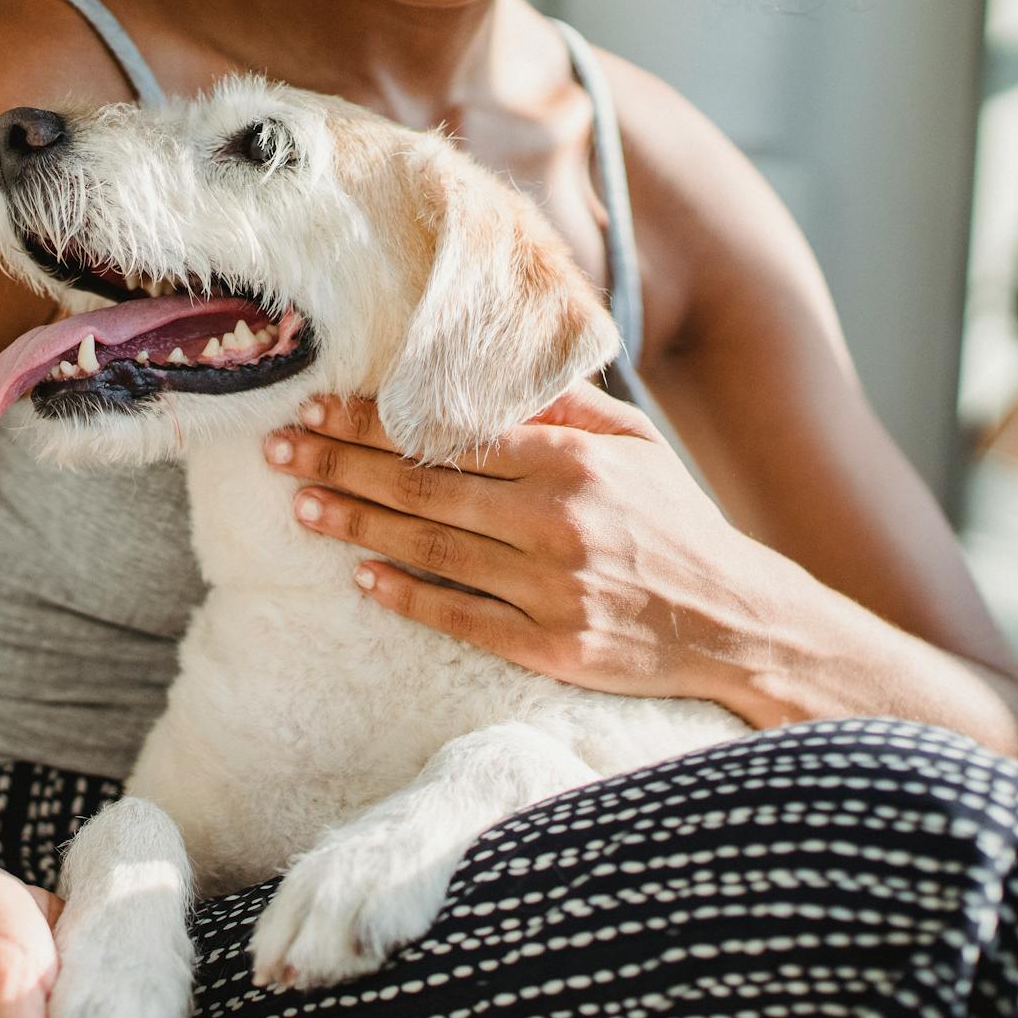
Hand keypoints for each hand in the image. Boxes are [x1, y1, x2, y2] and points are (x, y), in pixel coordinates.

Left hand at [263, 384, 784, 709]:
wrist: (738, 625)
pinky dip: (406, 596)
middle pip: (423, 487)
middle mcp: (555, 521)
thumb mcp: (637, 449)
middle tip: (280, 451)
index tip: (317, 408)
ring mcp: (549, 589)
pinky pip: (459, 617)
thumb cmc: (677, 525)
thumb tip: (490, 370)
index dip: (373, 421)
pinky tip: (360, 577)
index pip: (449, 434)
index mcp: (571, 462)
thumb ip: (564, 410)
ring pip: (430, 549)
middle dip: (340, 465)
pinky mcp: (548, 647)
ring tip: (302, 506)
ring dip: (356, 525)